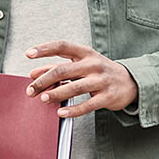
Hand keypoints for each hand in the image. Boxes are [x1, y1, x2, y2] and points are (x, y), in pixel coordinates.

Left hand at [24, 40, 138, 116]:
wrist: (131, 82)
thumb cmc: (99, 71)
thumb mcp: (80, 64)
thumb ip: (56, 67)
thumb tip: (33, 74)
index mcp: (85, 53)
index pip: (62, 46)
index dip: (44, 49)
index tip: (28, 54)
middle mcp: (93, 64)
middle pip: (63, 70)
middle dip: (44, 80)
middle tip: (30, 90)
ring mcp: (101, 80)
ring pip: (74, 87)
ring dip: (56, 93)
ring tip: (43, 98)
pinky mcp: (107, 96)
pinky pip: (88, 104)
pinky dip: (73, 109)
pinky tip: (61, 112)